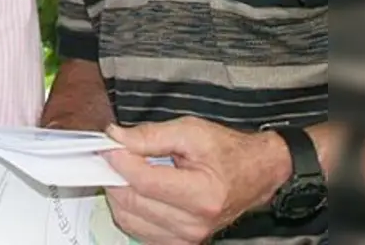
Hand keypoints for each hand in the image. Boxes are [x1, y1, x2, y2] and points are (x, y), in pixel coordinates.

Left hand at [101, 117, 292, 244]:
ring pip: (129, 220)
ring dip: (119, 193)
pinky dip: (130, 211)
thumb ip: (151, 135)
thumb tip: (115, 138)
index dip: (119, 161)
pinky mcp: (181, 243)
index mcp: (202, 195)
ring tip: (128, 171)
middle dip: (115, 175)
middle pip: (132, 203)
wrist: (256, 174)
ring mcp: (188, 237)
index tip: (109, 145)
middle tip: (114, 154)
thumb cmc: (227, 151)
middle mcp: (195, 223)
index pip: (143, 182)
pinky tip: (137, 191)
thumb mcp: (191, 131)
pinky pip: (139, 232)